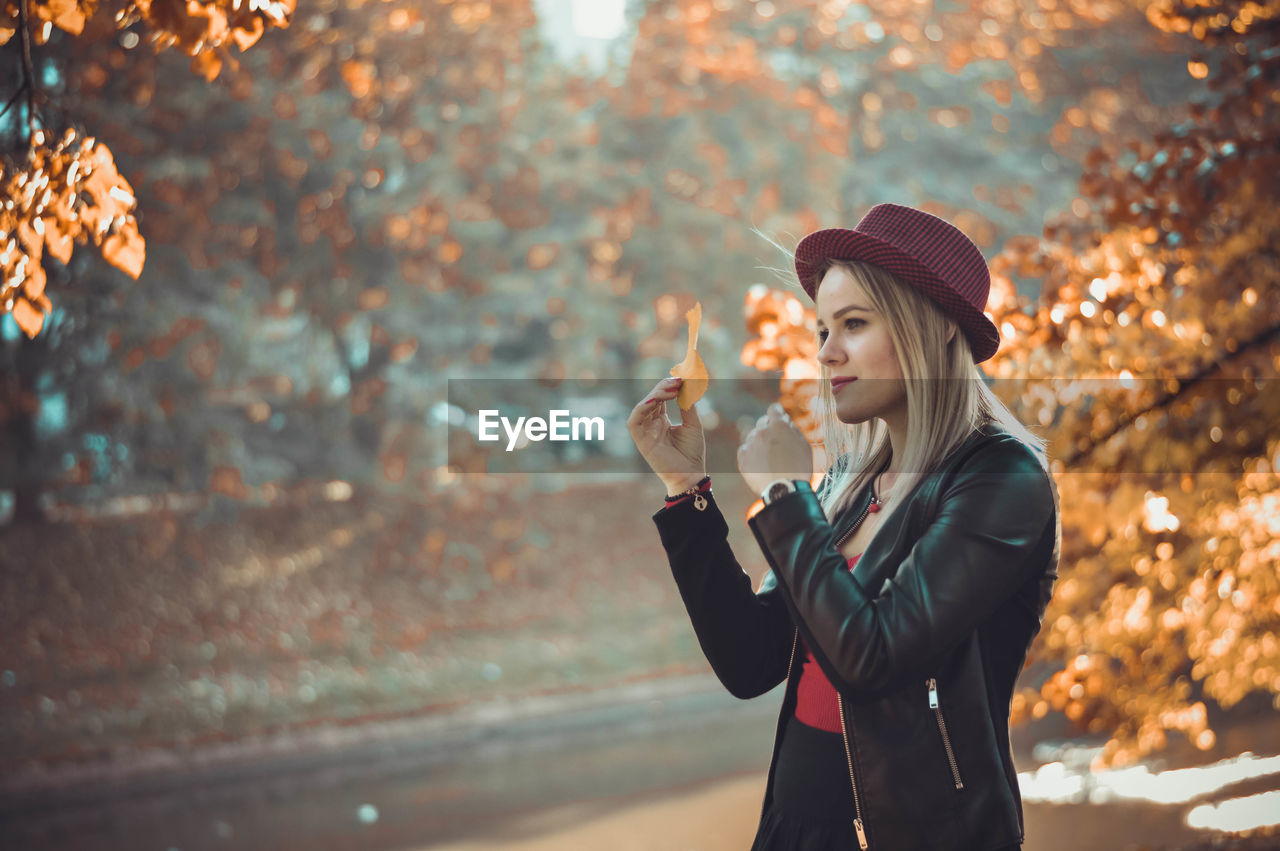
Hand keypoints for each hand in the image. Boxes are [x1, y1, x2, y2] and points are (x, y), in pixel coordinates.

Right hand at [627, 377, 705, 495]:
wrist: (690, 474)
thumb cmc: (692, 453)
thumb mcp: (693, 424)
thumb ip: (687, 405)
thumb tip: (686, 385)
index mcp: (662, 420)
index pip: (660, 397)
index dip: (668, 386)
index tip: (681, 378)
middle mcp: (652, 424)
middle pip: (651, 398)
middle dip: (663, 387)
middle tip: (678, 381)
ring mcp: (645, 432)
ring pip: (642, 406)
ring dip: (655, 395)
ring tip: (671, 390)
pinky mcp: (640, 441)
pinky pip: (634, 421)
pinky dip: (641, 409)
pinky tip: (655, 401)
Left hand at [737, 403, 813, 497]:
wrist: (784, 490)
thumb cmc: (798, 468)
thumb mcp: (804, 445)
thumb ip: (793, 429)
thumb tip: (785, 421)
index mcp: (778, 426)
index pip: (774, 410)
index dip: (777, 414)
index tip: (778, 418)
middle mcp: (762, 432)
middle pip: (762, 422)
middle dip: (770, 428)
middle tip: (777, 442)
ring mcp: (750, 445)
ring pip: (753, 436)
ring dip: (760, 441)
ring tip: (770, 456)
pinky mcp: (743, 459)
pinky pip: (745, 449)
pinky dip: (751, 453)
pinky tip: (760, 461)